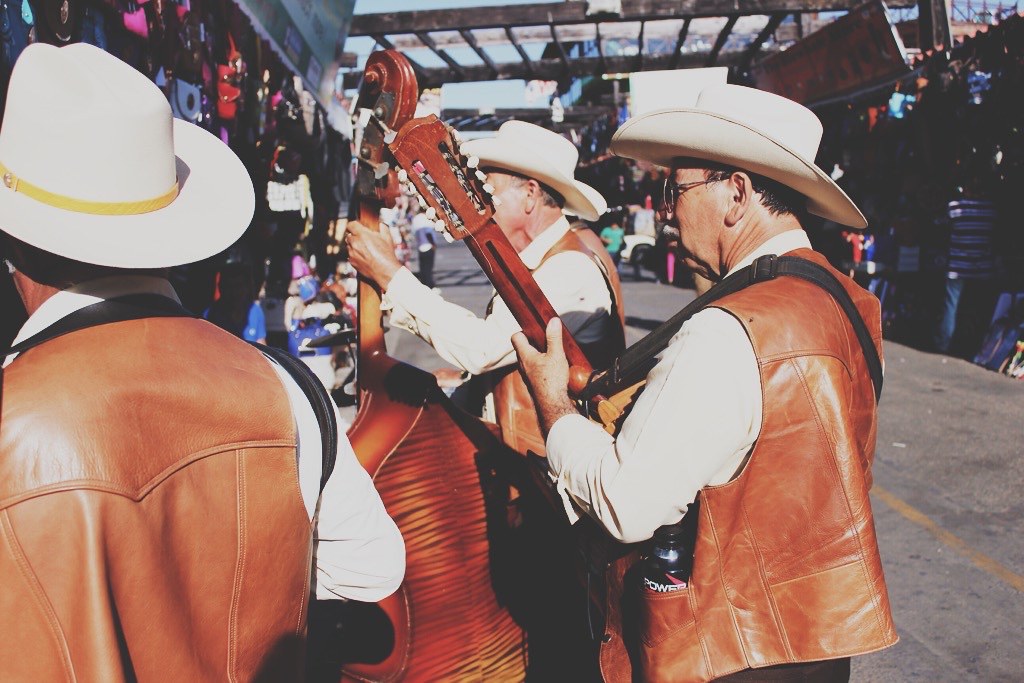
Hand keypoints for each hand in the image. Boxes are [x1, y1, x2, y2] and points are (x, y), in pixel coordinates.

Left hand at [345, 220, 401, 289]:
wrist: (385, 271)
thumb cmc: (387, 254)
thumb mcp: (387, 238)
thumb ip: (383, 228)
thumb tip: (381, 225)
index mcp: (362, 234)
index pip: (350, 225)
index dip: (354, 226)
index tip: (357, 227)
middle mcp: (354, 243)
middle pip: (348, 235)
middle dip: (354, 236)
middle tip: (362, 239)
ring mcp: (352, 253)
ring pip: (349, 246)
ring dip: (354, 246)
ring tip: (364, 250)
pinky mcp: (352, 262)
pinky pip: (350, 256)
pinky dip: (355, 255)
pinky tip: (364, 257)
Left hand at [511, 318, 578, 435]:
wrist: (552, 405)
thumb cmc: (552, 380)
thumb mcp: (556, 355)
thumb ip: (554, 337)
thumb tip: (553, 320)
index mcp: (525, 355)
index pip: (516, 337)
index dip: (523, 331)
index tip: (535, 330)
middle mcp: (523, 365)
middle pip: (523, 348)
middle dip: (533, 342)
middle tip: (546, 340)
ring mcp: (527, 375)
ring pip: (529, 360)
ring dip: (538, 355)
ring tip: (552, 354)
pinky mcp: (534, 383)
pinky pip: (534, 370)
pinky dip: (541, 366)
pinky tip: (554, 369)